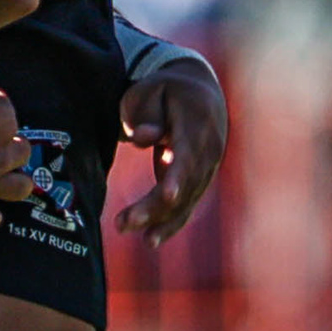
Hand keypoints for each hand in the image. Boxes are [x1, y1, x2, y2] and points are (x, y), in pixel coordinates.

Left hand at [115, 57, 227, 241]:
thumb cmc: (165, 92)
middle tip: (122, 223)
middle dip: (155, 207)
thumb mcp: (149, 91)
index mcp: (198, 123)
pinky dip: (169, 224)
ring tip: (123, 228)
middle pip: (185, 185)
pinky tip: (150, 239)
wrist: (200, 93)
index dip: (180, 176)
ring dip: (157, 220)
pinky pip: (186, 206)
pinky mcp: (199, 181)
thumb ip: (144, 113)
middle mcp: (209, 150)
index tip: (168, 195)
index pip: (190, 154)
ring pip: (186, 201)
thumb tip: (143, 138)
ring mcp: (208, 168)